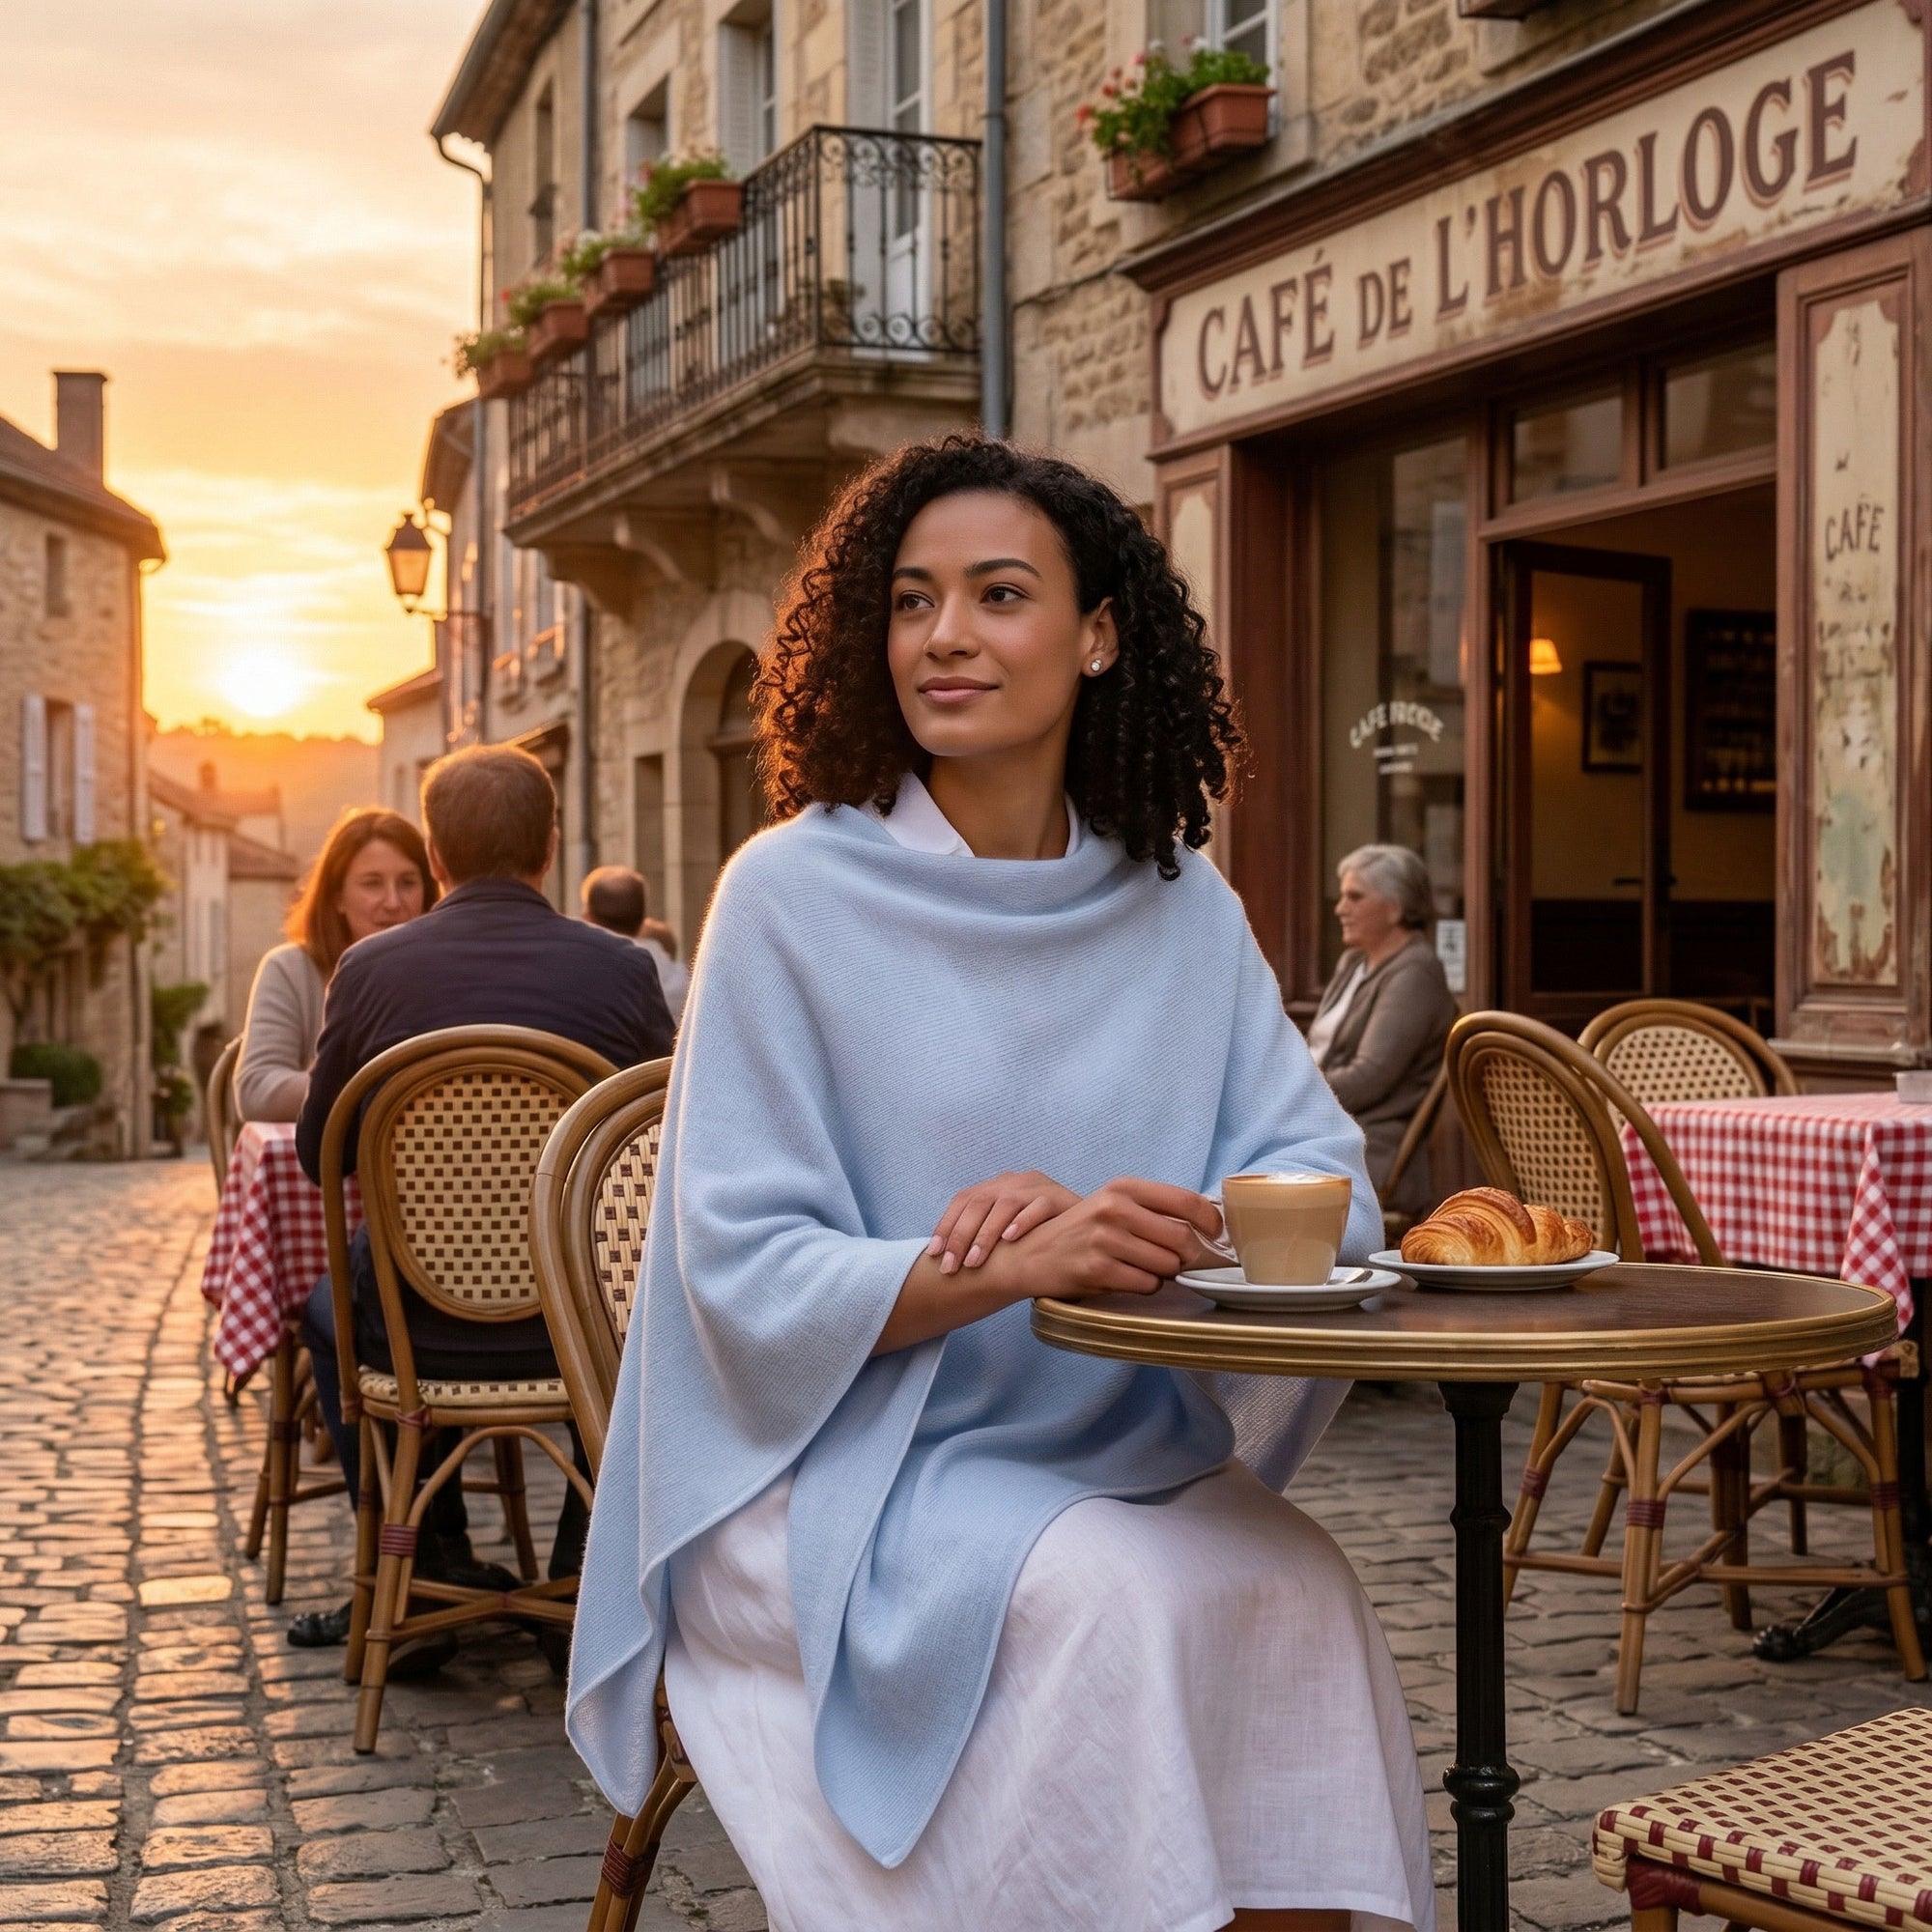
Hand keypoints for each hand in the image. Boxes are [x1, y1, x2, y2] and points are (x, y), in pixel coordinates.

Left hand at [928, 1170, 1078, 1274]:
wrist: (1084, 1231)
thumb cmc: (1036, 1238)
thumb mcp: (1003, 1234)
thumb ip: (980, 1237)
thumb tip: (943, 1259)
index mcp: (996, 1186)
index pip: (963, 1200)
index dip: (946, 1226)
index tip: (935, 1254)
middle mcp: (1014, 1181)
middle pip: (979, 1202)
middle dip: (962, 1236)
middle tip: (953, 1267)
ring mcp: (1039, 1186)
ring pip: (1006, 1203)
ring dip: (987, 1234)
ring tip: (975, 1261)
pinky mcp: (1061, 1196)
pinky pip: (1040, 1205)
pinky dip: (1023, 1221)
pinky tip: (1010, 1239)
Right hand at [1005, 1178, 1222, 1299]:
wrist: (1030, 1255)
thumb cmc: (1080, 1233)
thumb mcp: (1112, 1207)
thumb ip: (1152, 1210)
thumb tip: (1207, 1224)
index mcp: (1123, 1188)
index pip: (1185, 1200)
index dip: (1210, 1220)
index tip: (1217, 1233)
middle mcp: (1114, 1208)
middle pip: (1181, 1238)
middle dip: (1186, 1256)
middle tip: (1176, 1261)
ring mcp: (1105, 1239)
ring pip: (1166, 1265)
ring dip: (1162, 1274)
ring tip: (1139, 1268)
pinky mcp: (1098, 1269)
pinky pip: (1146, 1285)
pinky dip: (1144, 1287)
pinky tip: (1124, 1279)